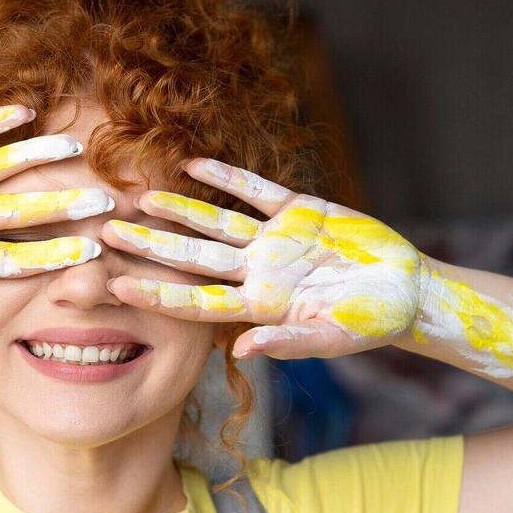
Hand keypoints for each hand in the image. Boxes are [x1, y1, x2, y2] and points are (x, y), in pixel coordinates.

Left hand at [102, 158, 426, 359]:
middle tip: (106, 234)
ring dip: (179, 209)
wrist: (406, 291)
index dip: (156, 295)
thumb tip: (240, 350)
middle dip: (151, 247)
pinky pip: (254, 190)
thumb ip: (285, 341)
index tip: (115, 288)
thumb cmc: (369, 324)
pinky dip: (226, 176)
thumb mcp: (330, 338)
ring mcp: (273, 240)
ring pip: (216, 221)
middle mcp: (256, 272)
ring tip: (140, 197)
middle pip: (192, 257)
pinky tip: (193, 163)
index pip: (195, 301)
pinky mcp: (298, 210)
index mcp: (257, 306)